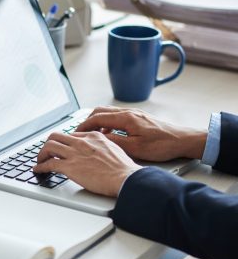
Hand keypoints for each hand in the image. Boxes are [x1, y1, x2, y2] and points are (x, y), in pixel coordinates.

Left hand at [33, 131, 141, 196]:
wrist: (125, 178)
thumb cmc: (123, 169)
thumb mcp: (114, 149)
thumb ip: (102, 147)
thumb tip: (98, 152)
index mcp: (93, 136)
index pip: (71, 135)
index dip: (64, 142)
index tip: (61, 148)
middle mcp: (81, 142)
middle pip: (56, 136)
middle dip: (49, 144)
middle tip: (47, 152)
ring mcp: (74, 154)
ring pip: (49, 146)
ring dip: (41, 154)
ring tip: (40, 160)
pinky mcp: (69, 167)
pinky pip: (49, 164)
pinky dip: (41, 166)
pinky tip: (38, 170)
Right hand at [76, 106, 206, 161]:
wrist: (183, 140)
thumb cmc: (163, 144)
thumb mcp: (135, 147)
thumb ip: (115, 141)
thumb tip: (99, 138)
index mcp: (126, 118)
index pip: (97, 117)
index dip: (83, 125)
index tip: (75, 133)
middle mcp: (129, 112)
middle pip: (100, 111)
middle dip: (87, 121)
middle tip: (80, 133)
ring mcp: (134, 114)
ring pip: (108, 113)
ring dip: (97, 122)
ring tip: (92, 135)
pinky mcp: (138, 118)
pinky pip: (117, 117)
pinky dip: (108, 123)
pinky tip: (110, 135)